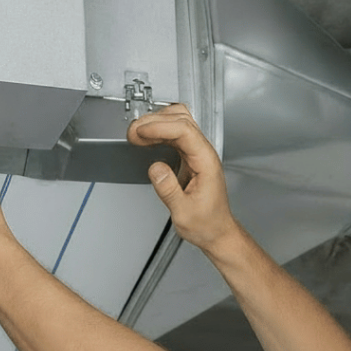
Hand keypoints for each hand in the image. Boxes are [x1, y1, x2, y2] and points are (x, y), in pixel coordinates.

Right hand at [127, 104, 239, 250]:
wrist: (216, 231)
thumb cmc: (207, 224)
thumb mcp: (184, 213)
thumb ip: (169, 190)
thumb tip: (156, 168)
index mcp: (207, 162)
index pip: (185, 131)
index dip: (160, 127)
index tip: (141, 132)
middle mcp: (204, 154)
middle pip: (181, 119)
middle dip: (154, 121)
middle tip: (133, 133)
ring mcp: (198, 153)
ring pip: (179, 122)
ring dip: (156, 123)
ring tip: (137, 134)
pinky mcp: (191, 157)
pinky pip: (175, 134)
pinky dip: (158, 132)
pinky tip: (146, 139)